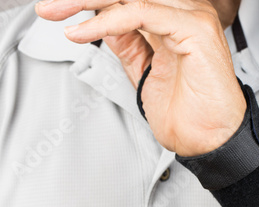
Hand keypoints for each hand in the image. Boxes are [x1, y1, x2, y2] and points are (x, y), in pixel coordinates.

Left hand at [36, 0, 246, 156]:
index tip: (58, 11)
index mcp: (173, 21)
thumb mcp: (143, 71)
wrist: (209, 140)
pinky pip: (142, 13)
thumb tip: (101, 23)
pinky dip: (108, 22)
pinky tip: (83, 32)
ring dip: (87, 2)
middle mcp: (183, 13)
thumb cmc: (188, 114)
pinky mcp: (195, 28)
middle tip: (48, 8)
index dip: (91, 5)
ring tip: (56, 12)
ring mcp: (192, 17)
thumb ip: (126, 42)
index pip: (126, 1)